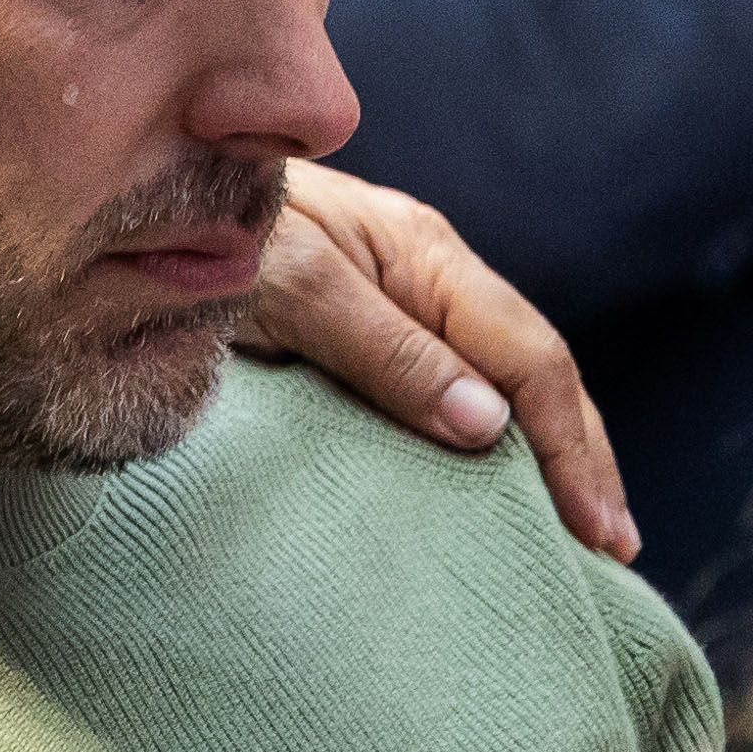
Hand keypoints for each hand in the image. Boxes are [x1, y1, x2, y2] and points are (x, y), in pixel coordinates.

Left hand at [240, 164, 638, 562]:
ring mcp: (404, 302)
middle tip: (616, 549)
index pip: (532, 361)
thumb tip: (490, 426)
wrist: (136, 202)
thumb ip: (386, 351)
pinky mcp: (368, 331)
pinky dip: (495, 442)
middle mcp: (431, 277)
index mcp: (428, 258)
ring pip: (504, 384)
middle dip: (585, 459)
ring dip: (551, 456)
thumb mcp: (293, 288)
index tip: (594, 530)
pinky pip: (456, 389)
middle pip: (538, 374)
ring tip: (583, 530)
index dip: (572, 448)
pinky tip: (500, 486)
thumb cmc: (207, 236)